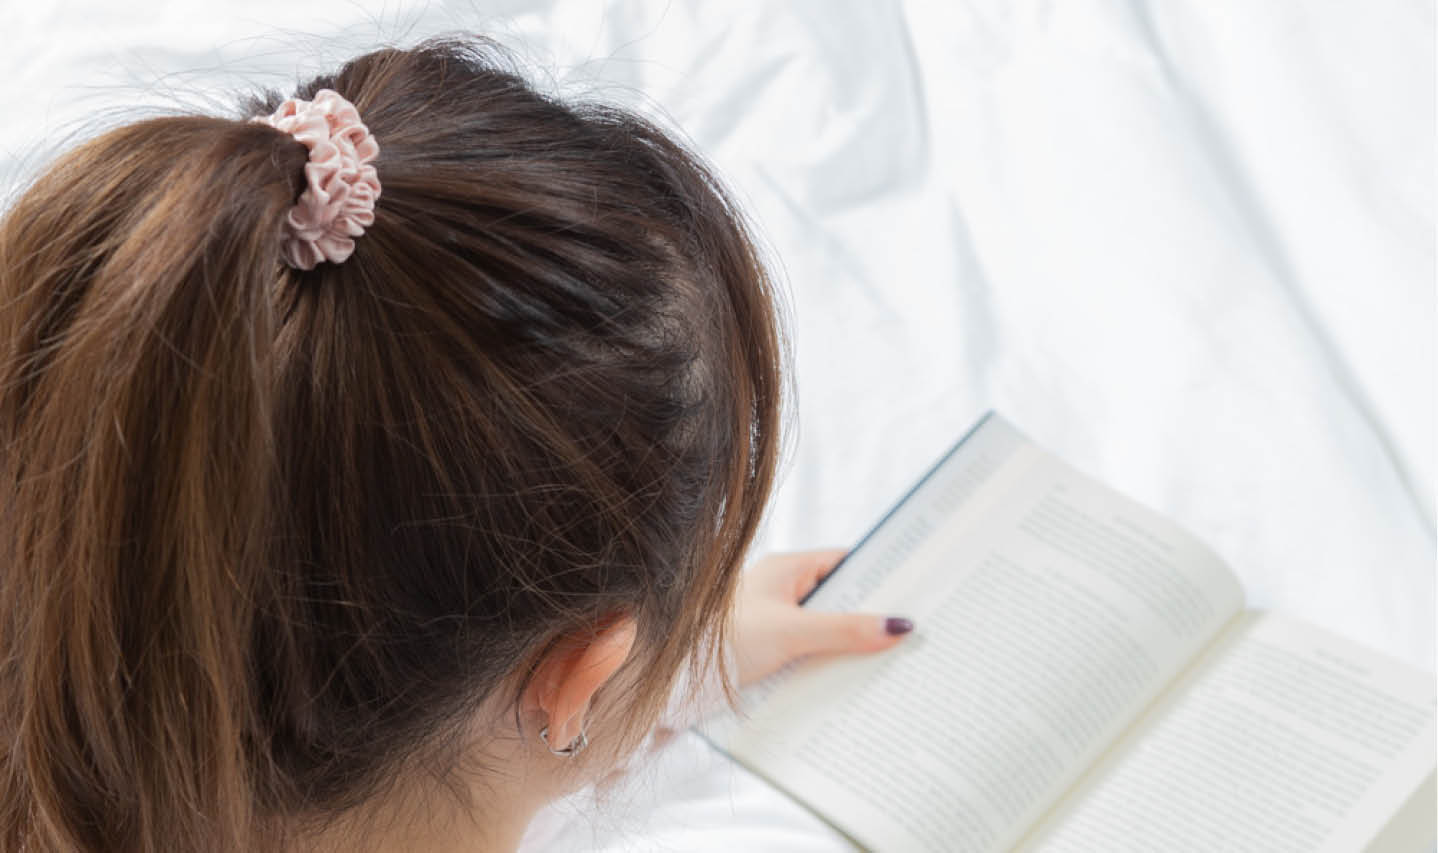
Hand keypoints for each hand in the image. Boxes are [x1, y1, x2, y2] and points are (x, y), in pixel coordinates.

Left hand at [731, 549, 914, 687]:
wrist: (675, 679)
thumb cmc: (723, 639)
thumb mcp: (791, 632)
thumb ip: (844, 629)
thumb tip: (897, 625)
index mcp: (787, 569)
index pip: (845, 563)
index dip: (878, 575)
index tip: (912, 592)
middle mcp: (781, 591)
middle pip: (839, 599)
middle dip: (869, 618)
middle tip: (910, 636)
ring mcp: (774, 621)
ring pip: (825, 630)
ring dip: (848, 646)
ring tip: (888, 664)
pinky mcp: (768, 652)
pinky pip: (809, 653)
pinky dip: (827, 664)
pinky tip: (847, 684)